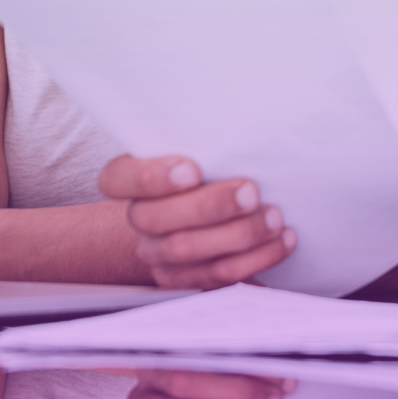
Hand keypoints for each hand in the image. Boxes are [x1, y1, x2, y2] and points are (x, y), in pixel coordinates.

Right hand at [99, 155, 296, 288]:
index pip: (116, 179)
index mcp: (129, 179)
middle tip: (251, 191)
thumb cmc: (207, 166)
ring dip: (239, 234)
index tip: (192, 170)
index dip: (150, 177)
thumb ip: (205, 140)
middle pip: (156, 219)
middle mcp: (138, 218)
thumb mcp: (197, 147)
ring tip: (274, 217)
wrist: (200, 213)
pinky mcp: (185, 280)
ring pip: (188, 250)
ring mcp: (158, 254)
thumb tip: (244, 118)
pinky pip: (217, 276)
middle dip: (210, 206)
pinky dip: (255, 258)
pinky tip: (281, 239)